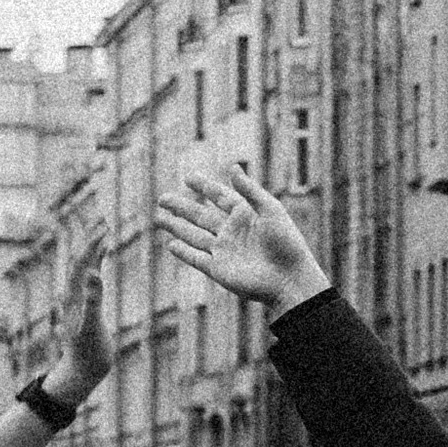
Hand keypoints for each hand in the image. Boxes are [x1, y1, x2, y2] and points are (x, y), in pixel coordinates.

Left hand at [43, 238, 111, 405]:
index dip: (91, 245)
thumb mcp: (91, 326)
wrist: (82, 373)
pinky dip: (97, 266)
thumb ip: (92, 301)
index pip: (81, 263)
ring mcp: (79, 302)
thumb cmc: (87, 353)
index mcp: (73, 296)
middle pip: (80, 262)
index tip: (104, 228)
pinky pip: (90, 281)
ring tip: (104, 233)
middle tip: (103, 222)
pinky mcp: (86, 309)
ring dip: (93, 251)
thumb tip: (94, 273)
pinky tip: (103, 261)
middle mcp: (73, 296)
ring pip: (85, 269)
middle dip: (90, 241)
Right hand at [157, 161, 327, 318]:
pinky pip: (197, 258)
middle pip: (200, 216)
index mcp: (245, 215)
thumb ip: (249, 190)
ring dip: (176, 227)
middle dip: (181, 207)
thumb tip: (232, 167)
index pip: (219, 197)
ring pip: (194, 236)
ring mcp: (224, 251)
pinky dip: (183, 252)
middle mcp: (232, 231)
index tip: (188, 177)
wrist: (289, 279)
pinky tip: (171, 245)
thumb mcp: (270, 210)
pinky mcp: (219, 270)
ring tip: (159, 218)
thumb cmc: (286, 243)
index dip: (204, 186)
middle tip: (162, 198)